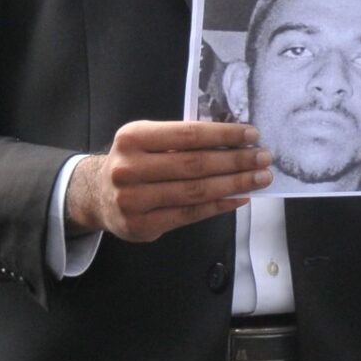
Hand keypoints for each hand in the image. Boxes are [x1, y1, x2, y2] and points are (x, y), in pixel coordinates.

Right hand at [65, 120, 270, 241]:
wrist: (97, 196)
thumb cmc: (134, 161)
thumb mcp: (148, 140)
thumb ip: (182, 140)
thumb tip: (235, 141)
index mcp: (133, 137)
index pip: (189, 134)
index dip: (224, 135)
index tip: (252, 135)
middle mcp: (129, 168)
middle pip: (195, 164)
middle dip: (236, 161)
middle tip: (263, 158)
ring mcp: (133, 200)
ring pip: (195, 191)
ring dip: (234, 184)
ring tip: (259, 177)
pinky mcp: (142, 226)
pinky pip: (189, 214)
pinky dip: (219, 205)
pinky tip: (240, 198)